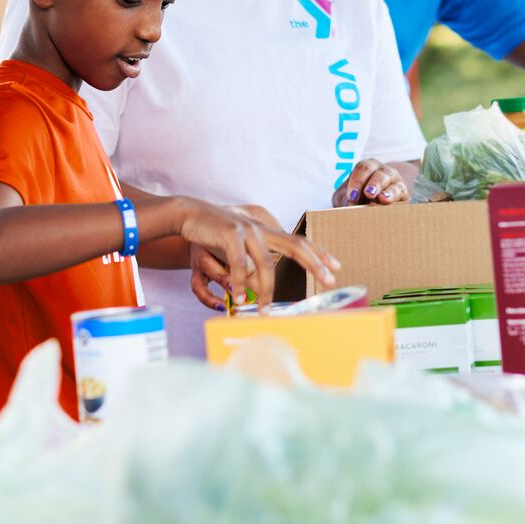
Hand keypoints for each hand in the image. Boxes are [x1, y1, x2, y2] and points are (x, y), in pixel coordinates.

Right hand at [178, 199, 337, 308]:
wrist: (188, 213)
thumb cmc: (214, 232)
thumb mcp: (238, 247)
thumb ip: (252, 265)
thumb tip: (262, 289)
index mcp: (266, 231)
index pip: (299, 241)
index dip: (319, 253)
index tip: (336, 266)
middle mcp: (261, 228)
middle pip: (295, 245)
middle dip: (315, 263)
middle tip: (329, 280)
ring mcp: (247, 230)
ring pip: (265, 262)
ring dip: (267, 289)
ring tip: (266, 310)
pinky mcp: (230, 233)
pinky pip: (240, 263)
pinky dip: (241, 283)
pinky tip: (240, 298)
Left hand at [332, 159, 409, 206]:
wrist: (372, 205)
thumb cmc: (356, 198)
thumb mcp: (347, 197)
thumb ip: (346, 199)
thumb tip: (349, 206)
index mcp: (367, 167)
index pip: (363, 169)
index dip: (357, 181)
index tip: (352, 196)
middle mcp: (383, 171)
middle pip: (380, 174)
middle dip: (374, 184)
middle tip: (368, 193)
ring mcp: (395, 182)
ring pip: (394, 185)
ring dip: (388, 192)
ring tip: (382, 199)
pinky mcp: (403, 195)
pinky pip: (401, 196)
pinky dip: (395, 201)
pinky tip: (390, 205)